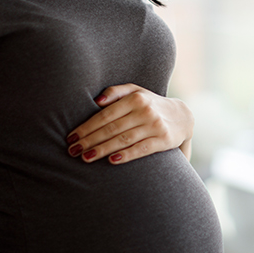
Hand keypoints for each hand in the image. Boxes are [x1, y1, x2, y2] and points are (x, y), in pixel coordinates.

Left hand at [65, 83, 193, 163]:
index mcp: (135, 98)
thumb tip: (96, 101)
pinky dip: (126, 155)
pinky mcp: (163, 140)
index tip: (71, 138)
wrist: (183, 117)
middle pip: (111, 128)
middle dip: (89, 140)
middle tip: (72, 151)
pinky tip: (112, 161)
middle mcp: (145, 110)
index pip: (105, 115)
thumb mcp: (136, 91)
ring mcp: (155, 125)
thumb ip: (115, 92)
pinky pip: (141, 149)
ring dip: (102, 150)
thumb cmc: (151, 104)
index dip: (86, 127)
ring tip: (85, 158)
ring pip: (123, 140)